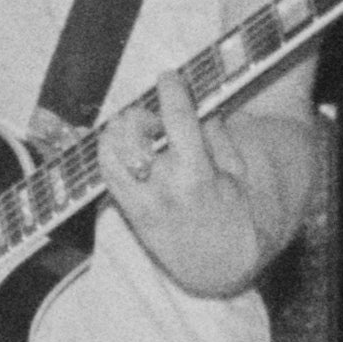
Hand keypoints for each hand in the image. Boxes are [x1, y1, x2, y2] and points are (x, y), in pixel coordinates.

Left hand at [96, 68, 257, 292]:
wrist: (218, 266)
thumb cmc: (235, 215)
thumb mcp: (237, 173)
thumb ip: (217, 136)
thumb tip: (201, 106)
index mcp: (196, 173)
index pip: (176, 118)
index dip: (170, 89)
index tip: (168, 76)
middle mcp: (162, 186)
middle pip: (134, 130)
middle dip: (143, 114)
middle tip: (154, 117)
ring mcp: (141, 201)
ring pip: (110, 150)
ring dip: (119, 131)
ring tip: (135, 130)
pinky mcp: (129, 212)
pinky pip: (105, 174)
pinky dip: (108, 152)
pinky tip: (121, 147)